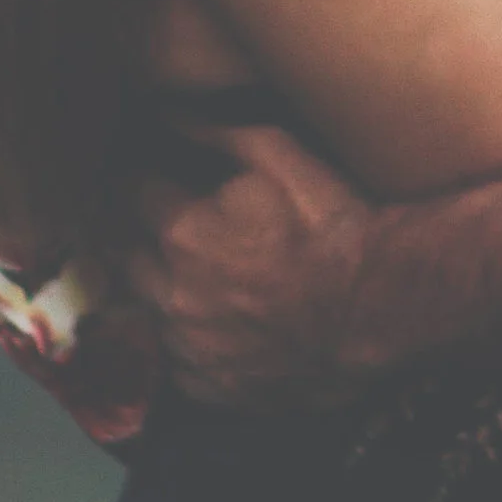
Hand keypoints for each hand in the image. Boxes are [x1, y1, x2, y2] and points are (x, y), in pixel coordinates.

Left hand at [118, 124, 380, 408]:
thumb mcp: (277, 151)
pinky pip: (174, 361)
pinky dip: (182, 338)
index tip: (144, 172)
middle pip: (121, 255)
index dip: (134, 178)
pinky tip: (208, 320)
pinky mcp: (213, 389)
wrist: (380, 303)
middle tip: (151, 217)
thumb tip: (162, 113)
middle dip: (128, 229)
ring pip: (142, 310)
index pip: (127, 195)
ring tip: (180, 269)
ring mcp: (192, 349)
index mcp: (181, 233)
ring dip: (152, 286)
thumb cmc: (331, 220)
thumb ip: (211, 130)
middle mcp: (173, 295)